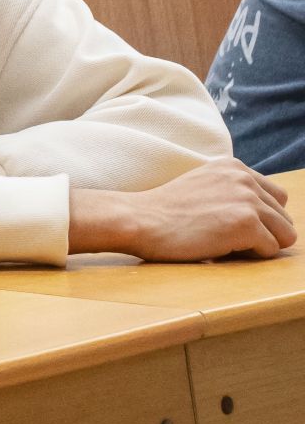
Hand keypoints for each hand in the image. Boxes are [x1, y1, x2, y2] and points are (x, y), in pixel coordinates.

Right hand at [71, 160, 294, 260]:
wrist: (138, 220)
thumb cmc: (162, 212)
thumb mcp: (201, 185)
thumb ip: (229, 190)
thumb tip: (258, 215)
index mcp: (234, 167)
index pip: (276, 197)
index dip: (260, 217)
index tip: (232, 226)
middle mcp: (245, 178)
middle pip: (284, 217)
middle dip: (263, 233)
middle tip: (227, 239)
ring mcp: (247, 200)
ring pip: (285, 234)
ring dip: (260, 245)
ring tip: (227, 245)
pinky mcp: (246, 224)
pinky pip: (271, 250)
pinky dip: (251, 256)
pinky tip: (222, 250)